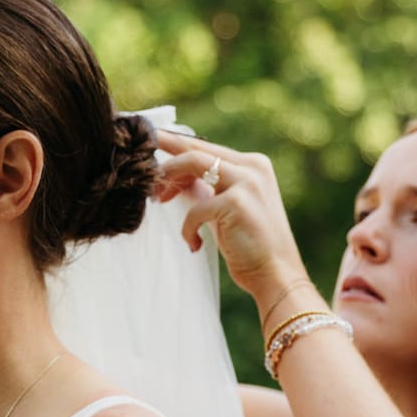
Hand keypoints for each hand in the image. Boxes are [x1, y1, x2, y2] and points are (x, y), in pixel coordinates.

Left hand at [152, 129, 312, 303]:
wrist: (276, 275)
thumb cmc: (250, 247)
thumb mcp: (225, 211)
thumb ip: (206, 190)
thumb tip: (176, 181)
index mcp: (253, 166)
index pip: (207, 148)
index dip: (176, 145)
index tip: (152, 142)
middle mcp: (252, 167)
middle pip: (197, 148)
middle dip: (164, 148)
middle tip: (139, 156)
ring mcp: (246, 181)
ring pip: (193, 162)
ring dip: (169, 178)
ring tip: (158, 199)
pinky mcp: (236, 202)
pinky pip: (196, 208)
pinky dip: (187, 227)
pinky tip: (193, 243)